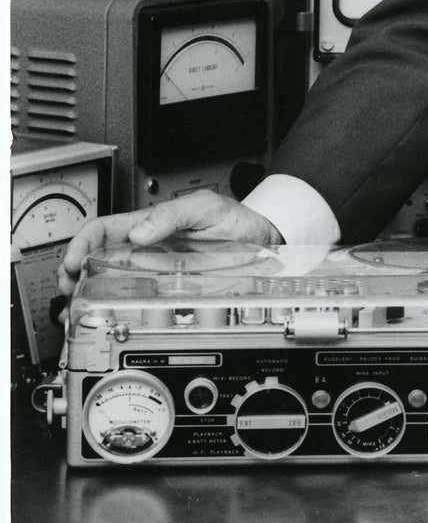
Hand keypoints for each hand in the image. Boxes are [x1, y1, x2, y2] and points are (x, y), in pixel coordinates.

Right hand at [57, 190, 281, 296]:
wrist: (262, 239)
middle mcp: (147, 246)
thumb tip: (139, 232)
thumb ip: (172, 215)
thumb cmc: (235, 221)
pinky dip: (112, 304)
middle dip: (74, 272)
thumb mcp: (205, 208)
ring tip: (77, 308)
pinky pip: (134, 294)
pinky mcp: (166, 286)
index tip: (73, 262)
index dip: (82, 243)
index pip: (103, 229)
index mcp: (150, 224)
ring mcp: (155, 267)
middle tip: (68, 291)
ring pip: (110, 278)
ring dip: (88, 292)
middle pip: (98, 256)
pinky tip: (105, 314)